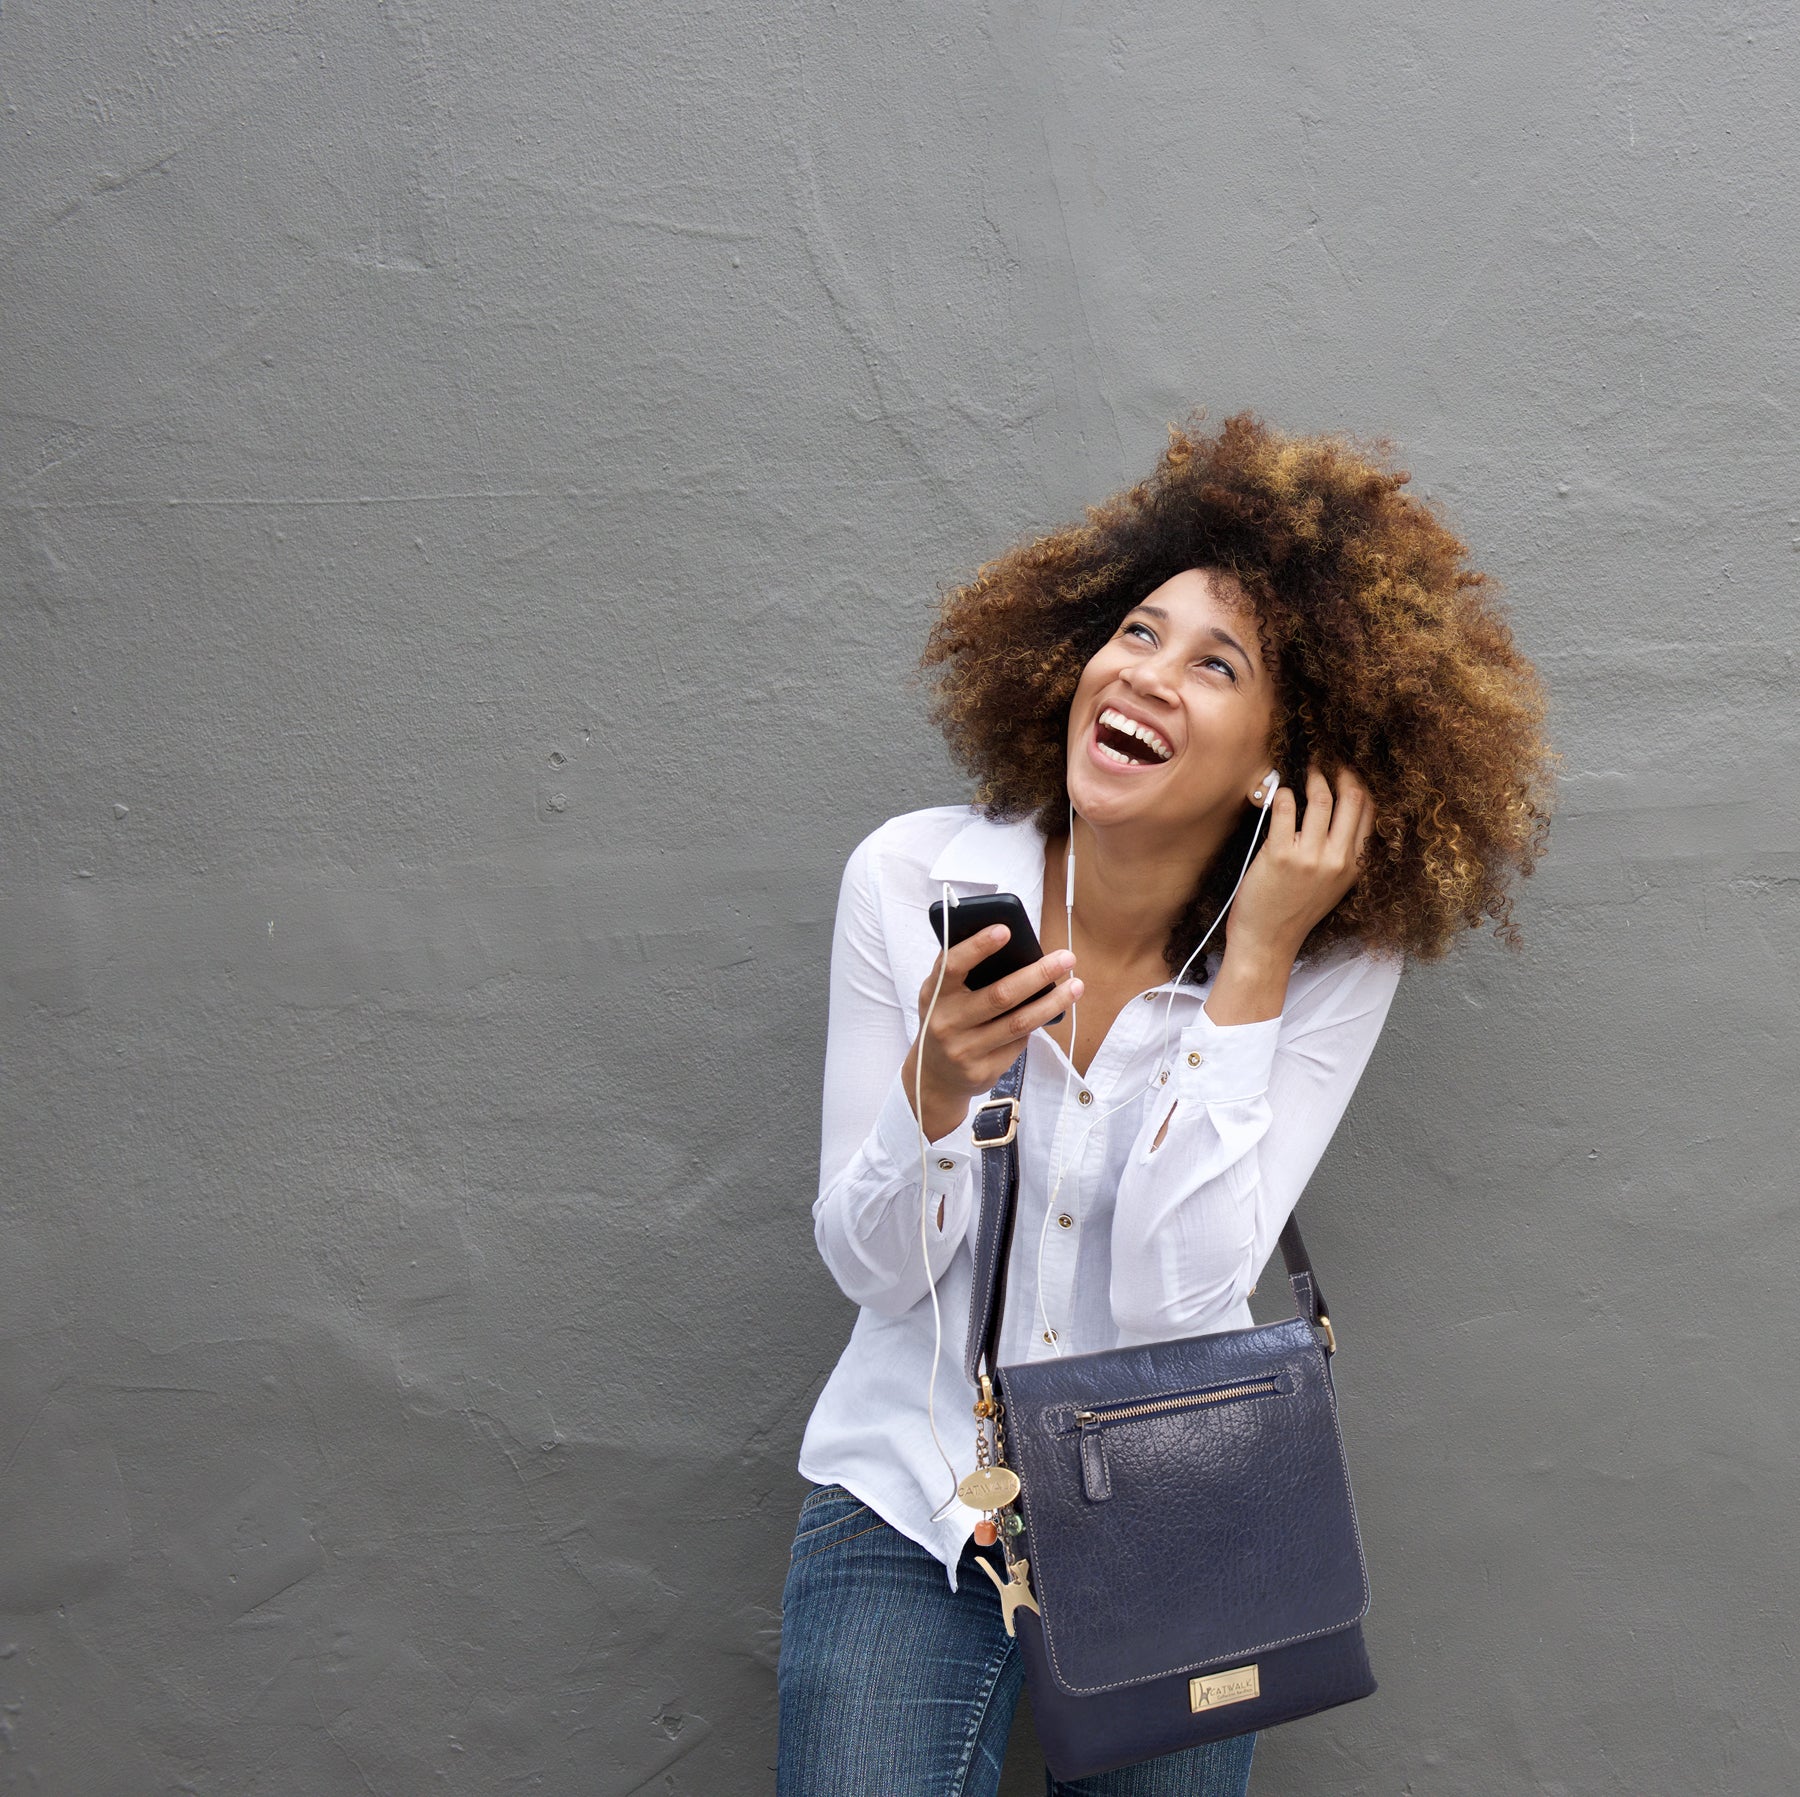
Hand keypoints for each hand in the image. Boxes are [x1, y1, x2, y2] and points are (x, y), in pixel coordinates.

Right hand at [901, 928, 1082, 1140]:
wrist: (934, 1074)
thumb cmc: (946, 1018)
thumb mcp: (942, 994)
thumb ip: (963, 972)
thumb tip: (1011, 945)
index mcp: (934, 994)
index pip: (953, 965)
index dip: (978, 946)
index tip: (1006, 930)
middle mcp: (946, 1022)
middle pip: (1000, 996)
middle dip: (1038, 974)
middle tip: (1066, 957)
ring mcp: (964, 1050)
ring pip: (1018, 1023)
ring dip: (1052, 1002)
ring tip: (1075, 985)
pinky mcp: (982, 1070)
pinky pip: (1018, 1044)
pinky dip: (1035, 1025)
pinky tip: (1049, 1012)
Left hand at [1228, 764, 1375, 959]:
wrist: (1268, 941)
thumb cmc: (1297, 910)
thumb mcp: (1334, 884)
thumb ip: (1344, 851)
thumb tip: (1343, 807)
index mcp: (1356, 865)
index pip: (1372, 811)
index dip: (1363, 783)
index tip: (1351, 768)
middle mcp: (1339, 859)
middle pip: (1352, 797)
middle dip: (1342, 771)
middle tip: (1330, 758)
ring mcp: (1310, 857)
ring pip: (1321, 798)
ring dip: (1314, 776)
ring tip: (1308, 769)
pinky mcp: (1280, 855)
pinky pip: (1286, 808)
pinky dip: (1284, 794)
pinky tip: (1282, 794)